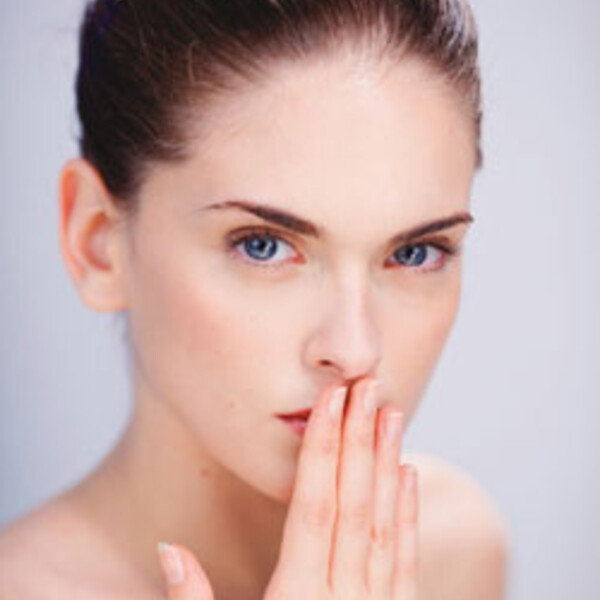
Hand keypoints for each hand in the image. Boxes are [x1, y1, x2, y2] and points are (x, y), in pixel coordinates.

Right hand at [157, 378, 418, 598]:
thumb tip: (167, 548)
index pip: (313, 507)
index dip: (322, 450)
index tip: (330, 403)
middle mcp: (343, 598)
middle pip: (352, 503)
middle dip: (359, 439)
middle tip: (367, 387)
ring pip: (383, 521)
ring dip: (388, 463)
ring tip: (391, 413)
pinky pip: (404, 558)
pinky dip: (406, 513)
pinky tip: (408, 476)